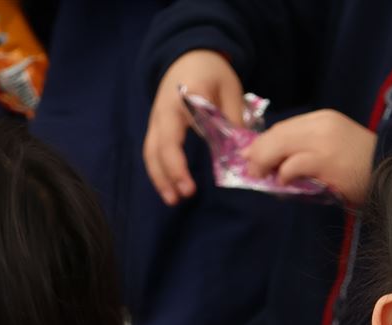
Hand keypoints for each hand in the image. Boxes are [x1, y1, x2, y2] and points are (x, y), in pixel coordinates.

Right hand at [145, 50, 244, 203]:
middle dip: (170, 173)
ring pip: (151, 151)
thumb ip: (233, 120)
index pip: (178, 134)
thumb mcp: (230, 90)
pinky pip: (153, 151)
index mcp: (185, 96)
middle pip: (160, 146)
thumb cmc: (212, 73)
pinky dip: (159, 171)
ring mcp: (156, 119)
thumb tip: (240, 156)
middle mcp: (164, 110)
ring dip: (160, 177)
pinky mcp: (156, 127)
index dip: (181, 162)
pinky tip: (169, 189)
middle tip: (185, 195)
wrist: (189, 56)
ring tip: (172, 200)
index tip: (191, 184)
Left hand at [242, 109, 376, 204]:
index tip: (253, 156)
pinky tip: (284, 184)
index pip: (284, 127)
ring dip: (265, 163)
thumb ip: (308, 149)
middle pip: (277, 134)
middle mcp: (321, 125)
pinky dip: (283, 175)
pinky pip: (293, 166)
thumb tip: (276, 165)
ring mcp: (323, 142)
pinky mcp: (325, 162)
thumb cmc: (363, 166)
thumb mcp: (334, 147)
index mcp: (323, 119)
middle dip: (258, 152)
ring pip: (280, 146)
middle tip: (251, 170)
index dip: (264, 142)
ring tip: (263, 178)